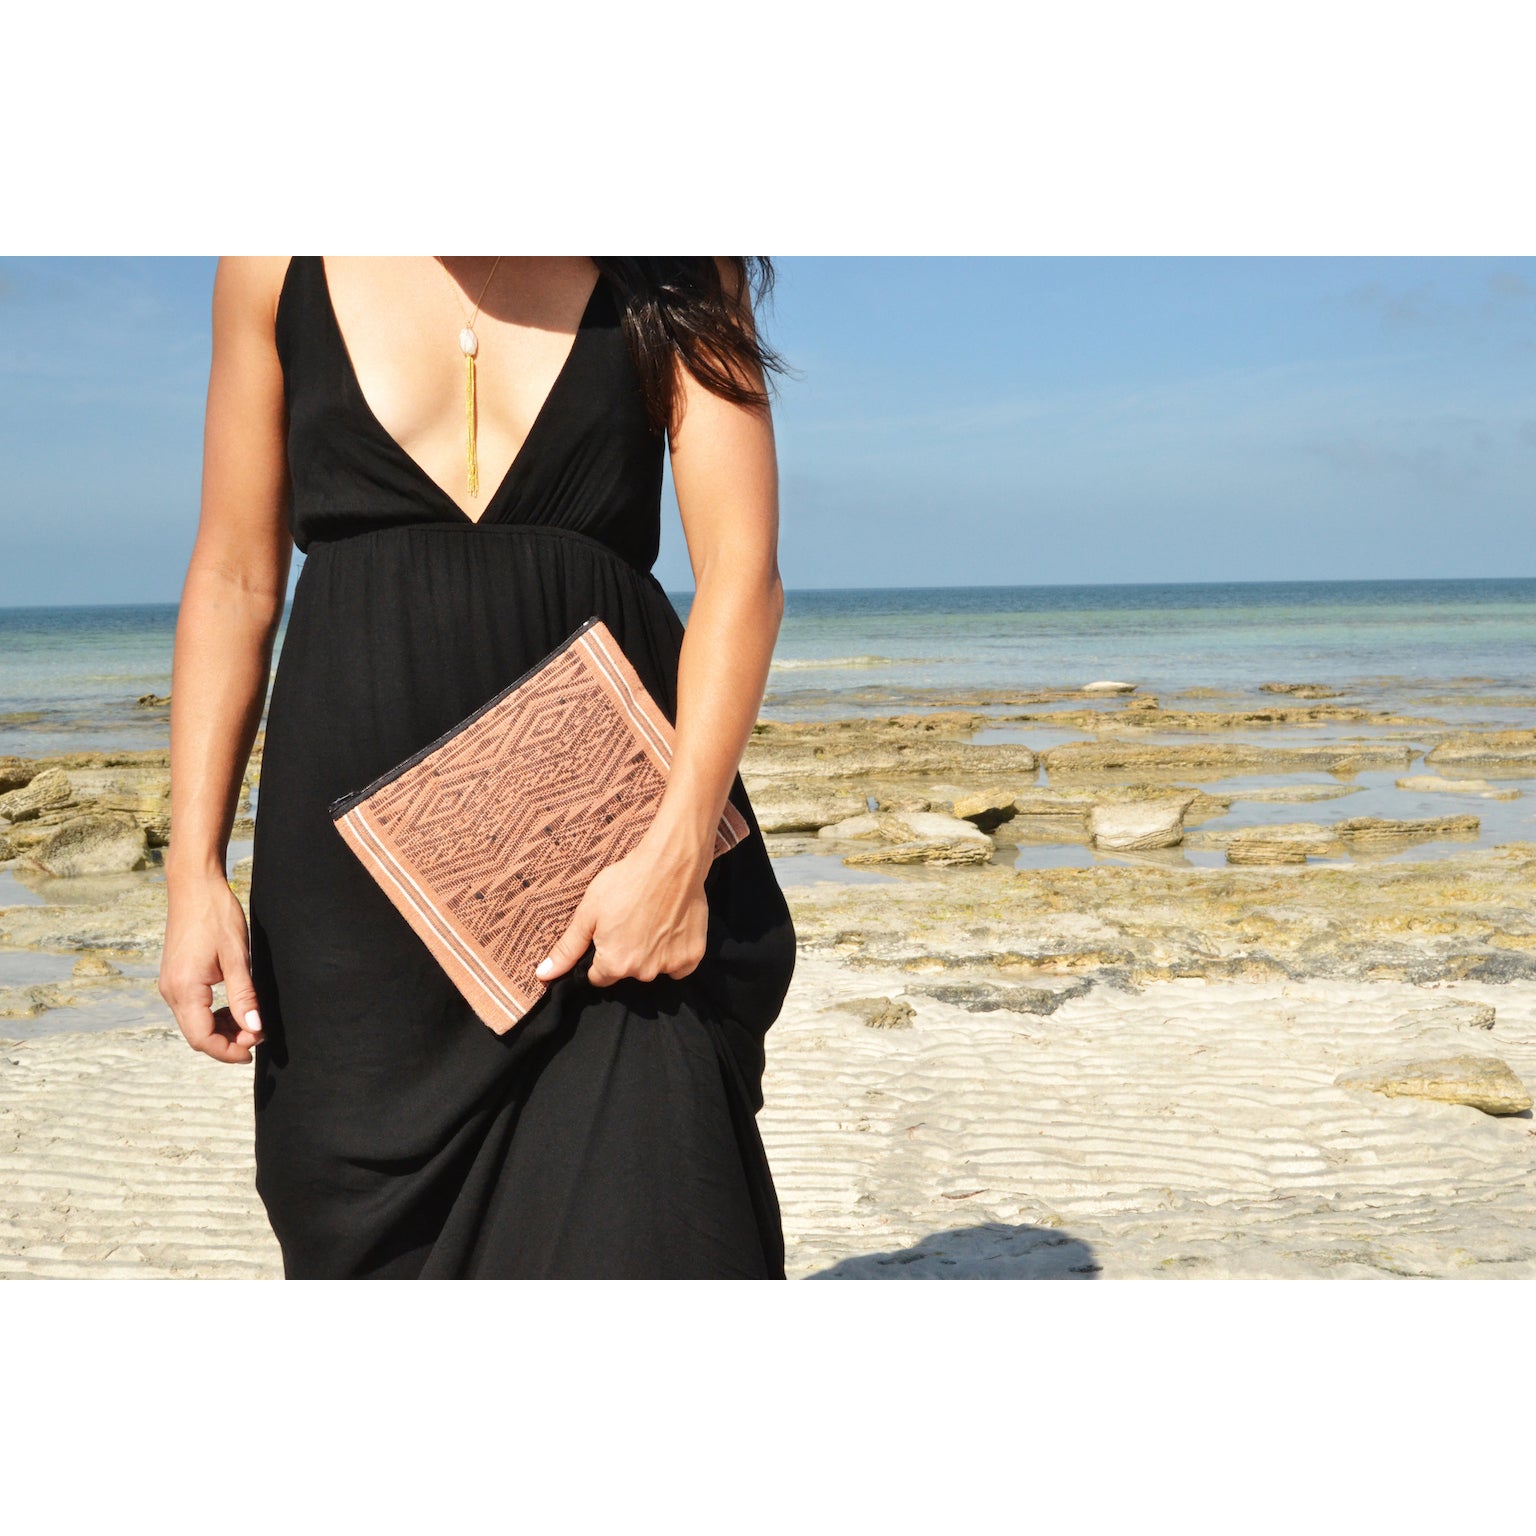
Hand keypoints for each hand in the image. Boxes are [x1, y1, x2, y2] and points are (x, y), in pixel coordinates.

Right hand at [159, 872, 263, 1062]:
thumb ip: (245, 996)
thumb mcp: (237, 957)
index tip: (253, 1050)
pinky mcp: (176, 977)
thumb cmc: (216, 915)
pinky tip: (236, 1008)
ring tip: (251, 1021)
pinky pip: (193, 1008)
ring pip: (195, 1023)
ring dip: (222, 1029)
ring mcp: (171, 984)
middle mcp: (172, 991)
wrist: (194, 886)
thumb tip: (254, 1029)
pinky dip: (214, 1015)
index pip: (202, 1038)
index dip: (228, 1051)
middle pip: (197, 1035)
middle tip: (258, 1035)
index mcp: (184, 989)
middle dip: (227, 1042)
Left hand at [535, 838, 709, 988]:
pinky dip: (674, 953)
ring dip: (651, 953)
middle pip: (627, 972)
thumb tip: (542, 975)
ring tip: (651, 921)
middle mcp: (642, 972)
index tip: (608, 935)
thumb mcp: (588, 912)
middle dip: (626, 954)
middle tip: (630, 922)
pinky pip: (679, 966)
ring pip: (653, 968)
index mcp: (614, 964)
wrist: (670, 863)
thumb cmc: (625, 883)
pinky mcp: (692, 957)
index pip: (599, 977)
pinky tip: (670, 928)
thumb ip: (567, 948)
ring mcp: (670, 966)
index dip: (601, 956)